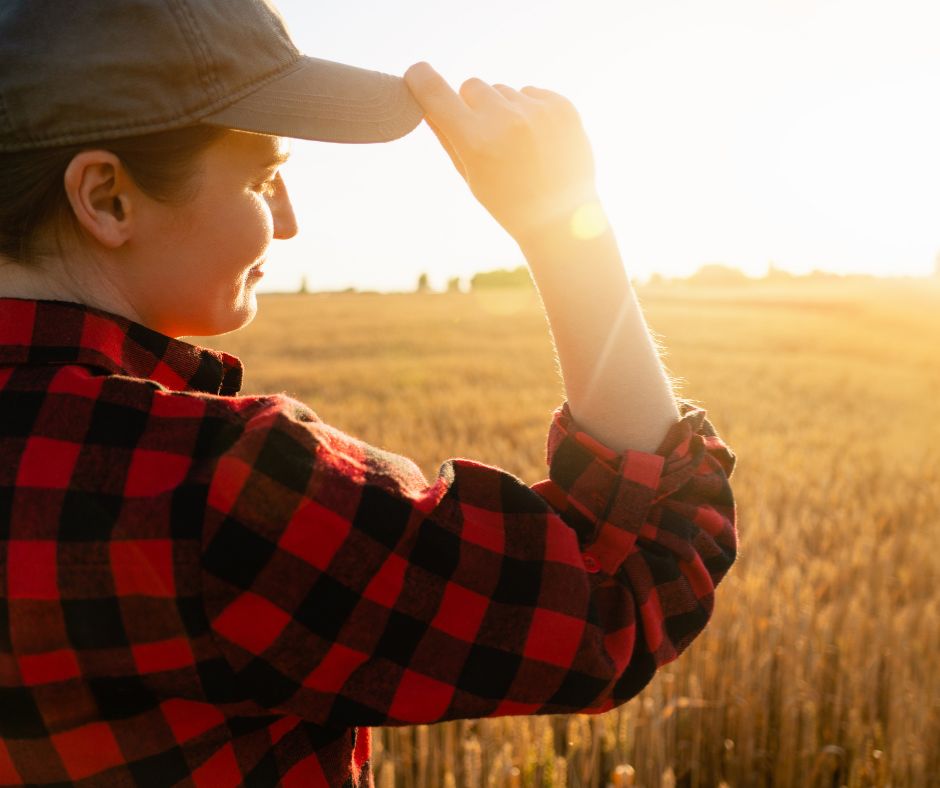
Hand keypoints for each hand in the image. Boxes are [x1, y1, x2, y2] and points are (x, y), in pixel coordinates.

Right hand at [404, 62, 600, 246]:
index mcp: (475, 141)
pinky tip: (539, 140)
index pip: (434, 91)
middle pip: (471, 85)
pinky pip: (531, 93)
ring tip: (519, 145)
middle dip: (472, 105)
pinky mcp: (561, 106)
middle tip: (487, 136)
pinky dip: (530, 110)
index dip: (420, 79)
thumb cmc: (508, 202)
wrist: (562, 218)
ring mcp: (536, 111)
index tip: (417, 75)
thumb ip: (446, 136)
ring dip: (503, 109)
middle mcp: (505, 119)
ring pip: (502, 90)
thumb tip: (423, 101)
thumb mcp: (470, 176)